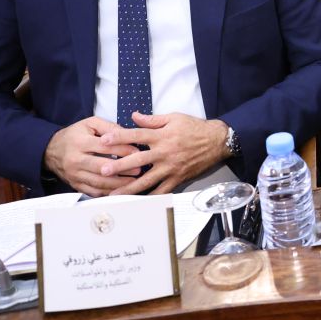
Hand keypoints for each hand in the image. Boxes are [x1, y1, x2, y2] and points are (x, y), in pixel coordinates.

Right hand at [43, 117, 141, 195]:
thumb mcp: (89, 123)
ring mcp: (75, 175)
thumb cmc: (74, 135)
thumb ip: (109, 127)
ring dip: (118, 183)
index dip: (123, 149)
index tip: (138, 151)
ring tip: (134, 181)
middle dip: (123, 169)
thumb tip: (127, 134)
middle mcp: (76, 160)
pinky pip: (93, 192)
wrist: (51, 151)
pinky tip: (120, 190)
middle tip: (139, 169)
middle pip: (102, 167)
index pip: (105, 147)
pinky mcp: (75, 185)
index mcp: (80, 142)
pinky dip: (108, 192)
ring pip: (99, 182)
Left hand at [99, 112, 226, 194]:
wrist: (217, 141)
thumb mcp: (174, 118)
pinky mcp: (178, 178)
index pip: (137, 135)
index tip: (103, 140)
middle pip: (138, 160)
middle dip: (119, 166)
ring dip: (129, 187)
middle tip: (103, 171)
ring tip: (113, 193)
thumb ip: (152, 119)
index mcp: (162, 136)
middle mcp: (165, 152)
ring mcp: (171, 168)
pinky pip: (162, 191)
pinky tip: (137, 203)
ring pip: (147, 180)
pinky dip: (149, 198)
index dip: (119, 137)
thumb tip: (133, 116)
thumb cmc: (195, 128)